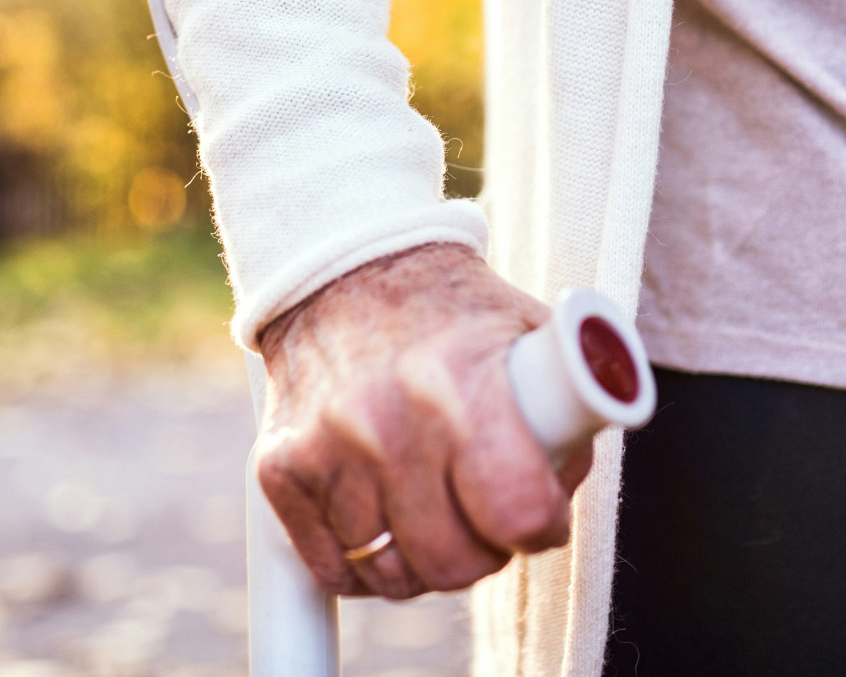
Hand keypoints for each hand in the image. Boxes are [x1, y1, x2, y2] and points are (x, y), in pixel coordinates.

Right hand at [254, 244, 591, 599]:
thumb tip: (563, 486)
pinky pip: (332, 568)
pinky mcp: (280, 467)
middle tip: (485, 519)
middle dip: (483, 553)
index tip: (538, 515)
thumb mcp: (525, 331)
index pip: (516, 512)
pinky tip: (384, 524)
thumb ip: (565, 407)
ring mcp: (326, 449)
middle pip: (452, 564)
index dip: (540, 526)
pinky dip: (363, 564)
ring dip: (422, 560)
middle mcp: (386, 423)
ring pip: (391, 575)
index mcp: (458, 386)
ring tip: (434, 514)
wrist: (342, 270)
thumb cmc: (447, 309)